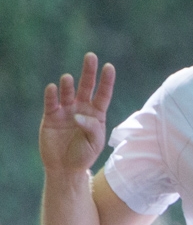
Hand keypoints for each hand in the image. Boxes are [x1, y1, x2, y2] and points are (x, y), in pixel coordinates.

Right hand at [40, 53, 115, 176]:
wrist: (65, 167)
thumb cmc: (83, 155)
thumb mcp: (94, 144)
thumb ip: (92, 128)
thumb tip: (79, 116)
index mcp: (97, 115)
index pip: (103, 94)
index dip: (107, 81)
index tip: (109, 67)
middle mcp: (82, 109)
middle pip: (87, 87)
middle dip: (89, 72)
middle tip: (91, 56)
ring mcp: (66, 111)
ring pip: (68, 92)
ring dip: (68, 84)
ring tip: (68, 79)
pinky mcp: (51, 116)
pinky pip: (51, 102)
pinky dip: (51, 95)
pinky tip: (53, 88)